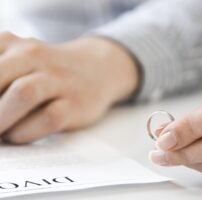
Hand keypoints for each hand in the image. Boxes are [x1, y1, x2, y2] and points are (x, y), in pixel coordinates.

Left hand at [0, 32, 138, 143]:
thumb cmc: (47, 70)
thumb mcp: (15, 59)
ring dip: (1, 119)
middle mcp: (35, 55)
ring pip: (24, 93)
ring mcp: (59, 79)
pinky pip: (49, 118)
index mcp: (11, 43)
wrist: (95, 69)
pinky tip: (18, 134)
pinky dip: (27, 132)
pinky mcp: (75, 104)